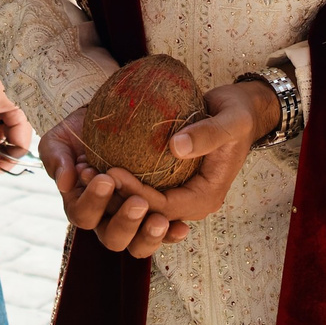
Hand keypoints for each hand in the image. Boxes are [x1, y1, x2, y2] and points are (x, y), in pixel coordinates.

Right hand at [40, 106, 192, 259]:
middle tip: (138, 203)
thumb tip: (65, 182)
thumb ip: (56, 157)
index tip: (106, 179)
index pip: (82, 215)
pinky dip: (172, 234)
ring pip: (137, 246)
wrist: (114, 118)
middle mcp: (106, 219)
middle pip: (112, 238)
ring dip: (148, 235)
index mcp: (82, 204)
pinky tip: (181, 226)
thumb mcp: (62, 138)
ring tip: (160, 220)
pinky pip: (164, 235)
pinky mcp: (155, 215)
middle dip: (125, 223)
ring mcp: (132, 221)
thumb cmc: (84, 131)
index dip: (93, 202)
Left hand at [102, 78, 277, 230]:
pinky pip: (139, 186)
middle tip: (90, 175)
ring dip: (112, 192)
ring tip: (84, 172)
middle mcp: (188, 201)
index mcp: (205, 197)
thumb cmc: (238, 116)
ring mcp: (176, 192)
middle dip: (117, 199)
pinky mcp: (166, 180)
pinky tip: (95, 162)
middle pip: (147, 213)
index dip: (136, 193)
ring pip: (138, 205)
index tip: (111, 171)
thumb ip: (207, 135)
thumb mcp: (231, 122)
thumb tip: (176, 147)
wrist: (240, 111)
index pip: (165, 206)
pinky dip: (119, 178)